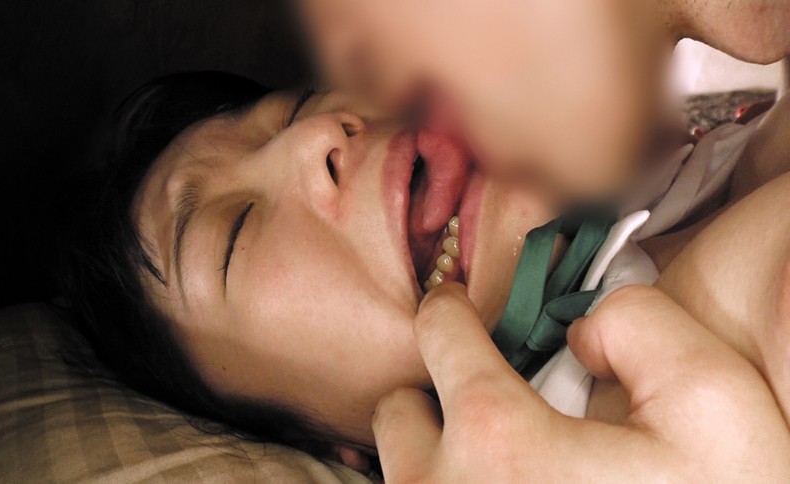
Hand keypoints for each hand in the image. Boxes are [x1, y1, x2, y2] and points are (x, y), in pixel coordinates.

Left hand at [373, 283, 789, 481]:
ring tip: (499, 465)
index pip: (438, 336)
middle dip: (434, 398)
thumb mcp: (712, 402)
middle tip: (486, 405)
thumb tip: (579, 336)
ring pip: (402, 471)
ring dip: (438, 456)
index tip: (454, 310)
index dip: (449, 311)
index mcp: (498, 440)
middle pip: (398, 413)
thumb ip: (638, 328)